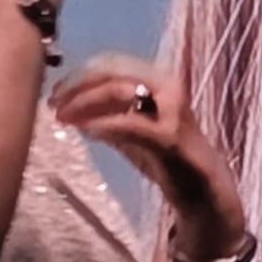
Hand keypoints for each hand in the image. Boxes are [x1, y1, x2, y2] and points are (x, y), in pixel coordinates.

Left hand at [51, 52, 247, 259]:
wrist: (208, 198)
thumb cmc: (173, 166)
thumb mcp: (134, 138)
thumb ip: (109, 120)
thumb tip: (75, 111)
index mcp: (159, 81)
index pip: (112, 64)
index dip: (79, 75)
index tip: (56, 95)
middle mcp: (168, 87)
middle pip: (112, 71)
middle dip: (77, 85)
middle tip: (53, 105)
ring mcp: (172, 111)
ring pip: (119, 90)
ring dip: (84, 102)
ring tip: (64, 119)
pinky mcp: (171, 137)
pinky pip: (130, 123)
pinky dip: (103, 125)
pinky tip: (85, 132)